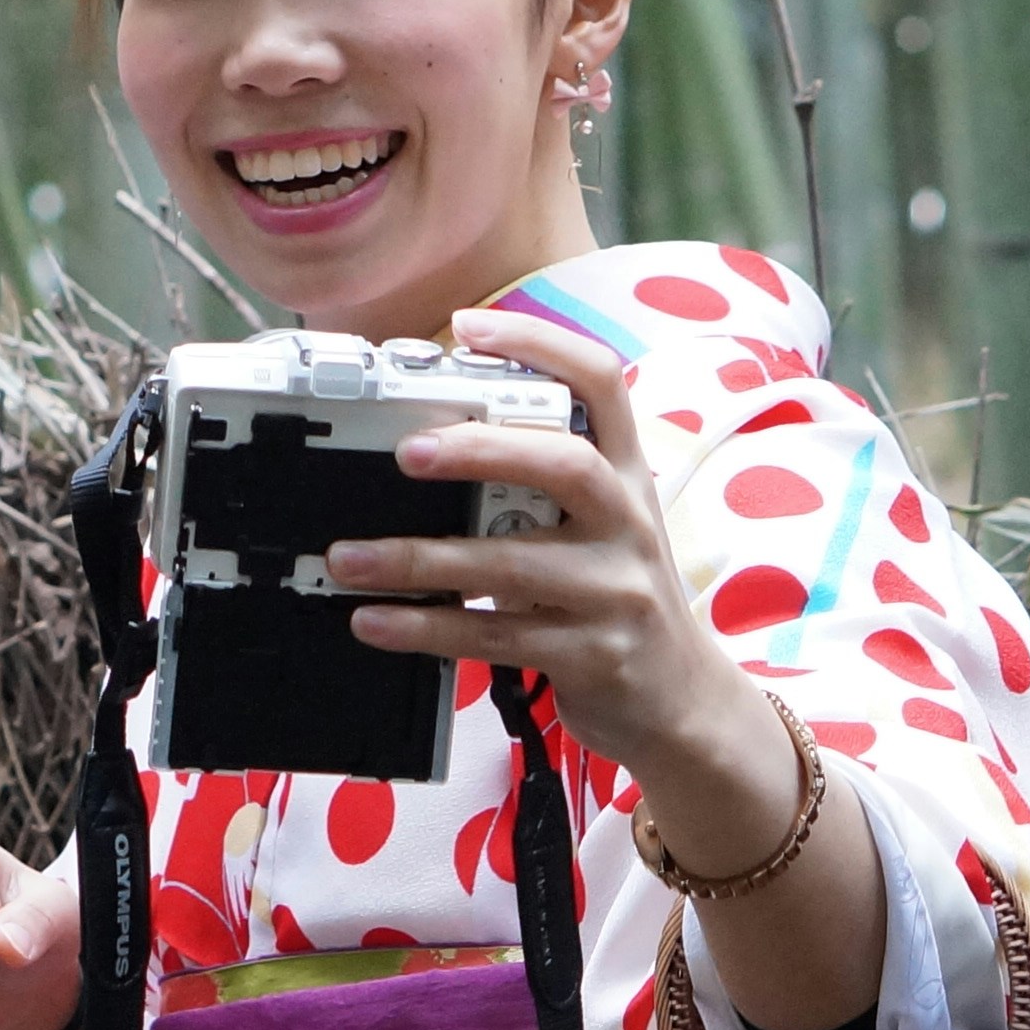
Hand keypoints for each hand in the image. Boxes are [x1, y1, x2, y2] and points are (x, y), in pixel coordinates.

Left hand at [325, 308, 764, 802]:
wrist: (681, 701)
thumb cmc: (615, 596)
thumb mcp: (594, 526)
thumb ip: (533, 485)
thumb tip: (422, 442)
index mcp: (627, 473)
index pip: (601, 383)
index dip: (539, 343)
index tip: (467, 327)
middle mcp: (629, 522)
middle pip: (565, 463)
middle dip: (481, 449)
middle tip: (405, 451)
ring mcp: (616, 591)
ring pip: (513, 563)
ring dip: (419, 559)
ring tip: (348, 558)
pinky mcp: (594, 655)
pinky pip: (497, 636)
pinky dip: (427, 627)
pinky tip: (374, 622)